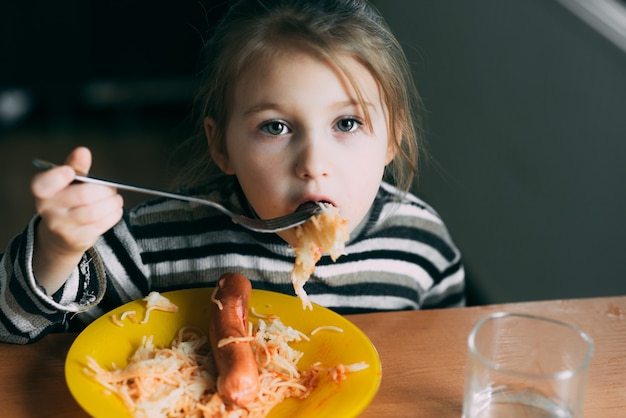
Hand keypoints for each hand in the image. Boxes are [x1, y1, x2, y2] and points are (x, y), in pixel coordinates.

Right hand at [31, 146, 123, 293]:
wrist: (59, 235)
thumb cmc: (67, 199)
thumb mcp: (68, 182)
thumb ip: (76, 166)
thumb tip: (82, 151)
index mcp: (42, 190)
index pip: (43, 184)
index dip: (58, 176)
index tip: (70, 172)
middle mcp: (47, 209)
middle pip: (83, 196)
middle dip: (104, 191)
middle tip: (112, 190)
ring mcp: (60, 226)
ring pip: (94, 213)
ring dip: (112, 204)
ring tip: (116, 200)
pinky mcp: (75, 239)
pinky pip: (99, 226)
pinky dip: (112, 216)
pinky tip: (115, 210)